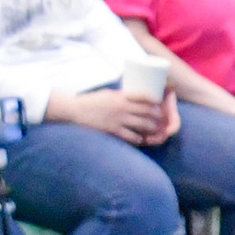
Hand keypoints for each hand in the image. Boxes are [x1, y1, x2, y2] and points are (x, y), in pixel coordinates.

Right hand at [52, 87, 176, 144]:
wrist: (74, 110)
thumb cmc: (91, 101)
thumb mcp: (108, 94)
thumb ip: (122, 96)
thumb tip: (135, 98)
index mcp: (120, 96)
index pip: (143, 95)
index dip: (154, 99)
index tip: (159, 102)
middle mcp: (122, 107)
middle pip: (147, 110)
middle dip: (157, 115)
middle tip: (161, 118)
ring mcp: (118, 119)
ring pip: (143, 124)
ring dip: (151, 127)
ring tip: (154, 129)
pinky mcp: (113, 130)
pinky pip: (131, 136)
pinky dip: (138, 138)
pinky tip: (141, 139)